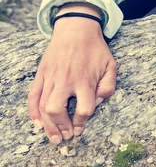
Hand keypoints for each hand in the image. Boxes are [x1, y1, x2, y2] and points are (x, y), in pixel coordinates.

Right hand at [28, 4, 116, 143]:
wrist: (76, 30)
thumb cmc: (96, 49)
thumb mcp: (111, 66)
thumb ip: (108, 87)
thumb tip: (97, 102)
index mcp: (85, 80)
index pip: (83, 109)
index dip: (81, 122)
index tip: (79, 128)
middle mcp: (66, 81)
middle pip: (56, 110)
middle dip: (60, 127)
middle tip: (65, 137)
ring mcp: (51, 78)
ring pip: (43, 106)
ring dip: (47, 125)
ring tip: (53, 137)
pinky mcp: (42, 74)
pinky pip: (33, 96)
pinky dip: (33, 111)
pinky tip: (37, 123)